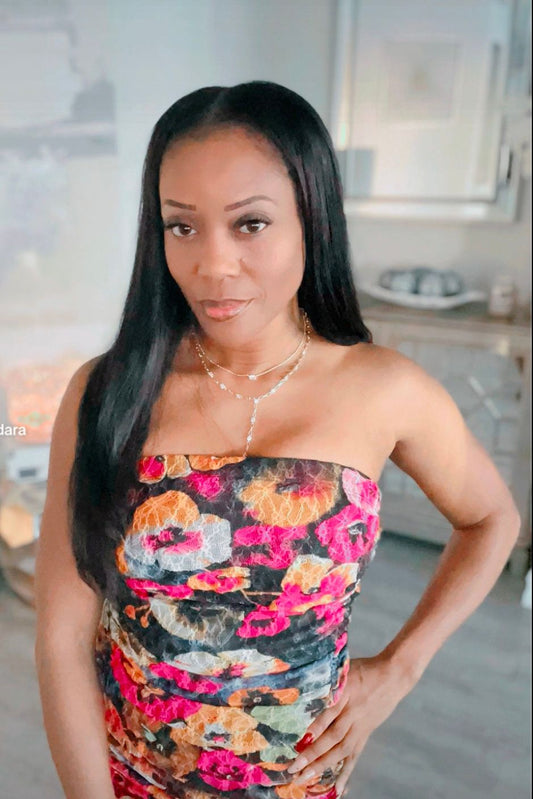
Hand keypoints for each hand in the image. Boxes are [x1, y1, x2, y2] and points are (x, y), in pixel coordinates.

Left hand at [286, 653, 415, 795]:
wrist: (393, 675)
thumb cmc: (363, 668)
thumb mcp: (342, 668)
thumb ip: (326, 680)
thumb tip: (299, 686)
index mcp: (346, 692)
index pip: (328, 713)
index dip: (314, 727)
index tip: (298, 740)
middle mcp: (353, 712)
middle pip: (332, 736)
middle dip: (312, 753)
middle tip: (293, 768)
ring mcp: (360, 726)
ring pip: (341, 749)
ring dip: (322, 765)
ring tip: (305, 778)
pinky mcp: (365, 733)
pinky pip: (354, 755)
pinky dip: (346, 772)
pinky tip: (338, 788)